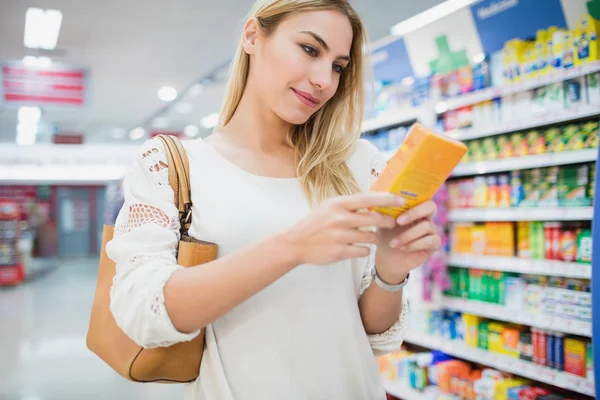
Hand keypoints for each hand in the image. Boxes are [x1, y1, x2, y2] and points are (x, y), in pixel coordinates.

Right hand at [283, 193, 400, 265]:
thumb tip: (375, 200)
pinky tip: (358, 247)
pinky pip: (363, 251)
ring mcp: (339, 236)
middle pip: (374, 219)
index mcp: (337, 204)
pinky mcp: (339, 252)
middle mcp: (339, 219)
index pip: (368, 199)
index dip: (387, 199)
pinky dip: (364, 249)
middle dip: (388, 221)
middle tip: (393, 222)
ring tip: (369, 236)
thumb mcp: (329, 207)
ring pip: (371, 237)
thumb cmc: (315, 223)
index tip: (401, 199)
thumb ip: (350, 204)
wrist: (295, 243)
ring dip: (374, 237)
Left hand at [375, 201, 440, 282]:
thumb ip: (384, 209)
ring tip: (393, 243)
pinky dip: (414, 244)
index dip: (412, 198)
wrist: (387, 258)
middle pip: (430, 207)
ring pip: (427, 226)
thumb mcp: (382, 221)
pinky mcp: (434, 244)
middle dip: (414, 213)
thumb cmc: (386, 236)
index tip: (397, 203)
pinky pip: (430, 240)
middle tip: (398, 221)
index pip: (421, 196)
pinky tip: (402, 248)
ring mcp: (431, 230)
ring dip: (407, 235)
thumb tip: (382, 198)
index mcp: (414, 208)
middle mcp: (425, 217)